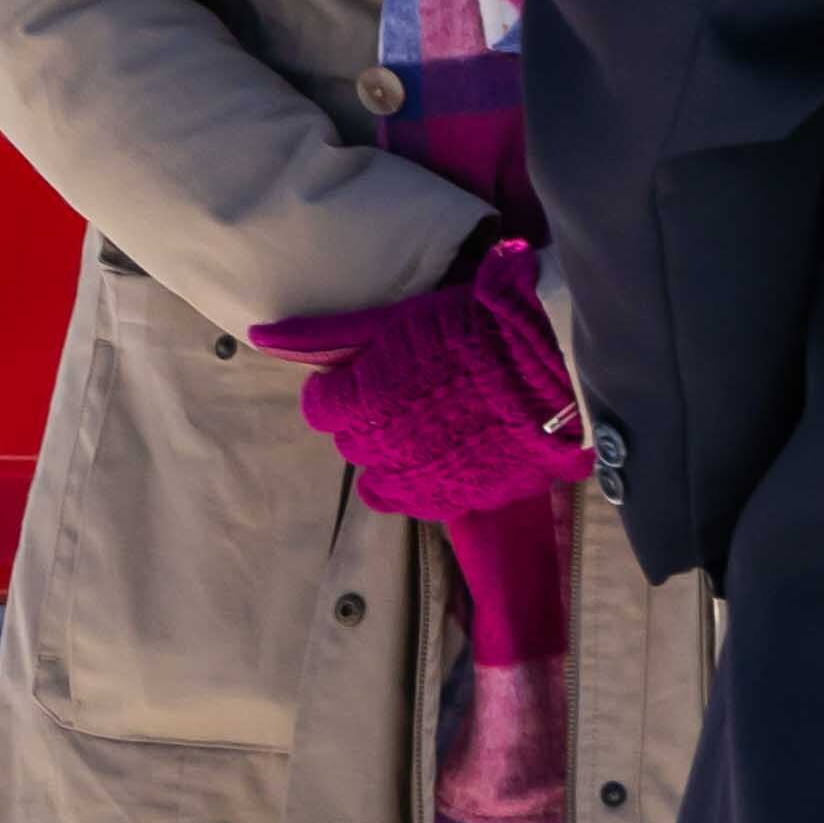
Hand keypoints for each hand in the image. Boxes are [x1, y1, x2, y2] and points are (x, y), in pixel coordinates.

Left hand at [251, 236, 587, 528]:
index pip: (321, 407)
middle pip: (351, 443)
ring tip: (426, 427)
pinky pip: (423, 502)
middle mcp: (385, 447)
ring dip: (392, 457)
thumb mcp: (398, 320)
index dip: (341, 388)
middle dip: (367, 420)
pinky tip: (446, 457)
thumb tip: (260, 336)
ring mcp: (426, 478)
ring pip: (380, 482)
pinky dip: (425, 483)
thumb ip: (327, 336)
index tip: (367, 373)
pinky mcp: (467, 498)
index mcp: (361, 401)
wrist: (563, 366)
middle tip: (407, 392)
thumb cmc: (478, 329)